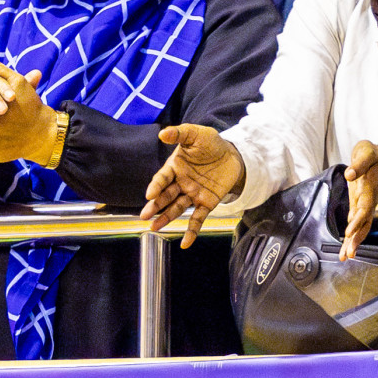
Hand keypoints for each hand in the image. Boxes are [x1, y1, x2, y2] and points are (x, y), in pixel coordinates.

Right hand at [141, 124, 245, 246]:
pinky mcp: (206, 203)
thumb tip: (162, 134)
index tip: (150, 194)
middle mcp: (181, 182)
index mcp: (175, 167)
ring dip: (166, 218)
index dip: (156, 186)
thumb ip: (180, 134)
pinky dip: (192, 231)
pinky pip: (198, 219)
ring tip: (155, 228)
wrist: (233, 154)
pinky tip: (185, 243)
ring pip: (177, 208)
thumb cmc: (211, 144)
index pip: (162, 178)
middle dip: (155, 206)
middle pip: (166, 196)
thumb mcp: (197, 134)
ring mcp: (192, 194)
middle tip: (144, 216)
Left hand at [341, 139, 377, 260]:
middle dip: (355, 238)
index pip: (364, 207)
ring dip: (353, 241)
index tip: (349, 231)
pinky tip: (346, 247)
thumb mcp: (366, 153)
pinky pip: (357, 223)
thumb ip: (359, 164)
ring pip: (361, 226)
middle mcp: (368, 199)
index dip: (358, 219)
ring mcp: (364, 203)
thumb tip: (349, 174)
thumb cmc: (372, 154)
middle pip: (364, 222)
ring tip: (345, 256)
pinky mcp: (359, 204)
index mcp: (369, 188)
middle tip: (348, 254)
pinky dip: (352, 235)